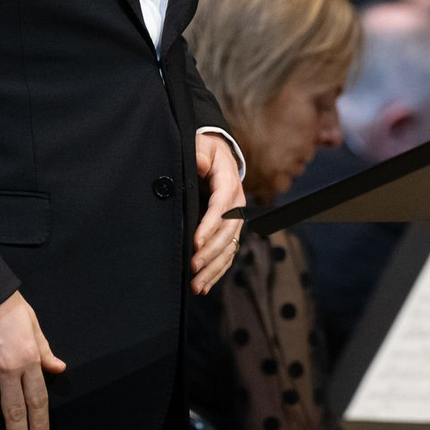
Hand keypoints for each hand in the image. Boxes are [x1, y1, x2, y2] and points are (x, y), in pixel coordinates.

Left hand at [191, 131, 245, 294]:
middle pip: (226, 233)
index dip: (209, 226)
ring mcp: (235, 221)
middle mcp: (236, 205)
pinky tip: (204, 285)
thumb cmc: (208, 152)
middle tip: (193, 267)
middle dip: (210, 252)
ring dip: (213, 268)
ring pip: (228, 249)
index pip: (220, 208)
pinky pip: (227, 254)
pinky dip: (217, 271)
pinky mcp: (230, 231)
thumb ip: (200, 153)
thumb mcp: (204, 145)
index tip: (195, 242)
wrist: (221, 157)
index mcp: (229, 184)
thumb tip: (199, 162)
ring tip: (197, 284)